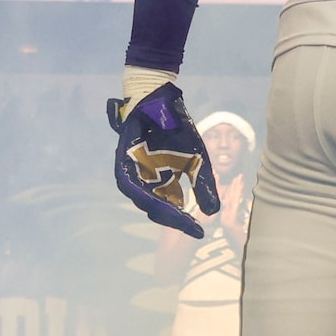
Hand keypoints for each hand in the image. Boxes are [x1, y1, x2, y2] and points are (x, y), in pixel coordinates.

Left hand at [108, 82, 217, 237]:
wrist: (160, 102)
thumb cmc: (178, 129)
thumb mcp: (197, 160)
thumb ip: (203, 185)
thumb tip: (213, 212)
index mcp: (164, 180)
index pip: (173, 206)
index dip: (185, 221)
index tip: (199, 233)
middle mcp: (148, 179)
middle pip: (156, 207)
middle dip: (172, 218)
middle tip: (188, 225)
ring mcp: (134, 171)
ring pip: (141, 198)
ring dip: (157, 208)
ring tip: (175, 214)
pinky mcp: (122, 161)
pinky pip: (128, 183)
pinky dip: (140, 193)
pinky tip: (153, 200)